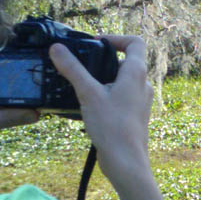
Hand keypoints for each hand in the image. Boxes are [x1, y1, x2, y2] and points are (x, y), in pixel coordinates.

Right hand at [49, 36, 153, 185]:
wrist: (126, 161)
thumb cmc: (112, 126)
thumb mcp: (88, 93)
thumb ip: (72, 69)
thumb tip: (57, 48)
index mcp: (136, 73)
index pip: (135, 42)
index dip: (116, 38)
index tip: (96, 44)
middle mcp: (143, 84)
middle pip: (127, 61)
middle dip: (104, 61)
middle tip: (83, 66)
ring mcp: (140, 101)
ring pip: (122, 81)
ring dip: (104, 80)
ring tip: (83, 88)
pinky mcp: (134, 115)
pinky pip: (121, 97)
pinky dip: (106, 95)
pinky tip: (89, 106)